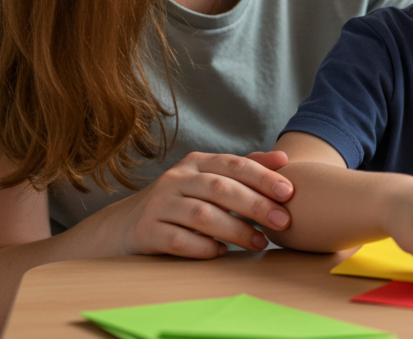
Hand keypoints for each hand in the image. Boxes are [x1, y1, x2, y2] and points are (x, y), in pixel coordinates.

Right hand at [98, 150, 294, 258]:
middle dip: (256, 205)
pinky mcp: (147, 231)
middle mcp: (176, 179)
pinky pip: (179, 239)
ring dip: (236, 230)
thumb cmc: (178, 203)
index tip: (289, 192)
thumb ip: (243, 170)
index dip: (263, 177)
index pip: (233, 164)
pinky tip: (221, 252)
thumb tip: (283, 158)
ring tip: (260, 243)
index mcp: (195, 164)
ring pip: (202, 214)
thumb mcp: (207, 180)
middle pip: (221, 189)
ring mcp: (159, 205)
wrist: (123, 226)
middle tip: (283, 222)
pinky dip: (203, 247)